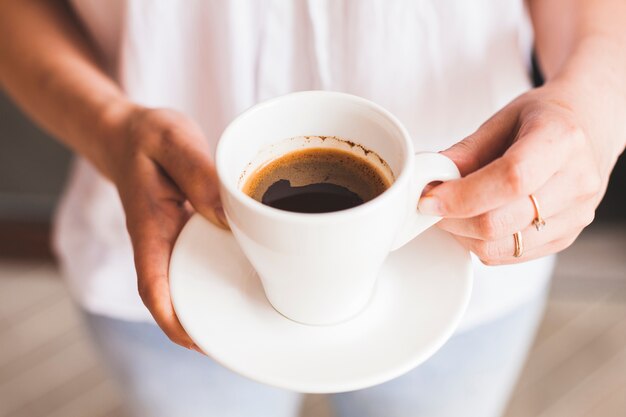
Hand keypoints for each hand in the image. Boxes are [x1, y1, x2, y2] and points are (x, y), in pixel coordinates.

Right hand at [107, 107, 226, 349]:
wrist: (128, 134)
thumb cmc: (147, 138)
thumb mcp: (171, 141)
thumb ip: (196, 172)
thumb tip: (227, 214)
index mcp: (149, 226)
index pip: (152, 284)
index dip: (170, 318)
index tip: (195, 340)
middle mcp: (160, 240)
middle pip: (175, 294)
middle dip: (199, 323)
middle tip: (239, 340)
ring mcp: (173, 238)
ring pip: (191, 279)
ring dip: (213, 300)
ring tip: (252, 315)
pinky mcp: (187, 229)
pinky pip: (201, 258)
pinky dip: (220, 272)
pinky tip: (249, 272)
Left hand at [418, 81, 623, 264]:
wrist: (589, 127)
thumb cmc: (543, 120)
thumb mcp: (503, 120)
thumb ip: (466, 151)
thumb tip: (429, 178)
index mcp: (561, 140)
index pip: (510, 179)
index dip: (462, 195)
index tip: (429, 198)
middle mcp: (577, 182)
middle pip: (500, 222)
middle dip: (452, 219)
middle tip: (431, 205)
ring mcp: (576, 215)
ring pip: (501, 246)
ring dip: (463, 235)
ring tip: (453, 212)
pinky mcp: (566, 238)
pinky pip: (509, 255)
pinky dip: (481, 244)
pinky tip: (475, 221)